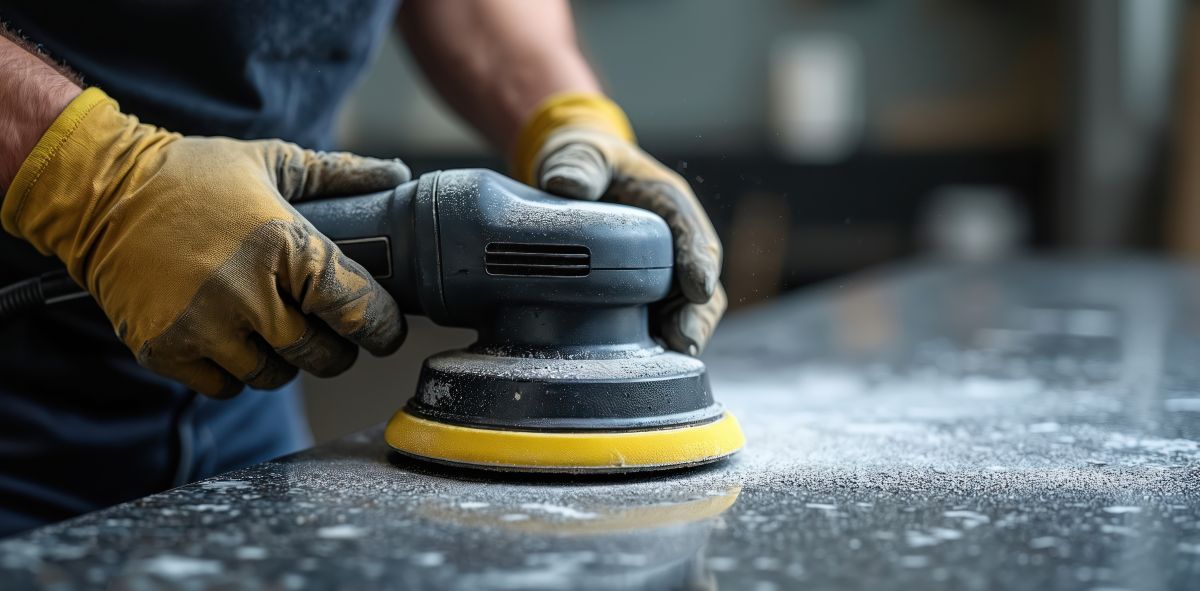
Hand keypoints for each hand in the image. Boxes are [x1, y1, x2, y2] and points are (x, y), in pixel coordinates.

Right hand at [2, 88, 410, 396]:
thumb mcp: (270, 162)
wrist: (97, 192)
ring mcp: (203, 327)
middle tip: (329, 333)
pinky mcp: (166, 349)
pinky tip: (230, 339)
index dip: (382, 326)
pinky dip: (235, 372)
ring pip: (274, 375)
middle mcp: (246, 292)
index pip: (357, 308)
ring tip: (274, 329)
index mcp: (282, 245)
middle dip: (336, 349)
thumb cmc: (191, 175)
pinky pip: (225, 386)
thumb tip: (396, 175)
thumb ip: (339, 175)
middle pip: (322, 355)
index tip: (386, 330)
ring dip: (283, 360)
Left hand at [514, 94, 725, 354]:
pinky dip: (659, 342)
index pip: (691, 231)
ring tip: (671, 356)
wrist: (578, 177)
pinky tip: (646, 366)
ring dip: (684, 332)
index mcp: (669, 203)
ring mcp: (665, 271)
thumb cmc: (588, 163)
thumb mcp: (584, 155)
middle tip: (683, 340)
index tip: (697, 286)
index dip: (698, 260)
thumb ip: (580, 166)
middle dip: (697, 313)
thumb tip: (565, 185)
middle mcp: (677, 242)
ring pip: (688, 307)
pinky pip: (661, 319)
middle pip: (701, 280)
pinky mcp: (647, 293)